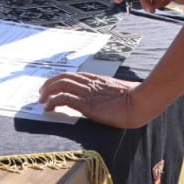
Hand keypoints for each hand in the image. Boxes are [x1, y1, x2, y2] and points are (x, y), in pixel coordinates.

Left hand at [38, 73, 158, 128]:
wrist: (141, 102)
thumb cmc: (136, 99)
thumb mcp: (121, 93)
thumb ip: (111, 94)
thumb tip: (110, 102)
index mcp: (98, 80)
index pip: (73, 76)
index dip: (60, 80)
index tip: (52, 87)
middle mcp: (90, 83)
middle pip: (63, 77)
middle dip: (49, 84)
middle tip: (41, 93)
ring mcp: (88, 92)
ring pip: (60, 85)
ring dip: (47, 92)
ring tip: (41, 100)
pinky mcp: (86, 103)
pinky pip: (63, 99)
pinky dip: (52, 102)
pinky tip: (48, 108)